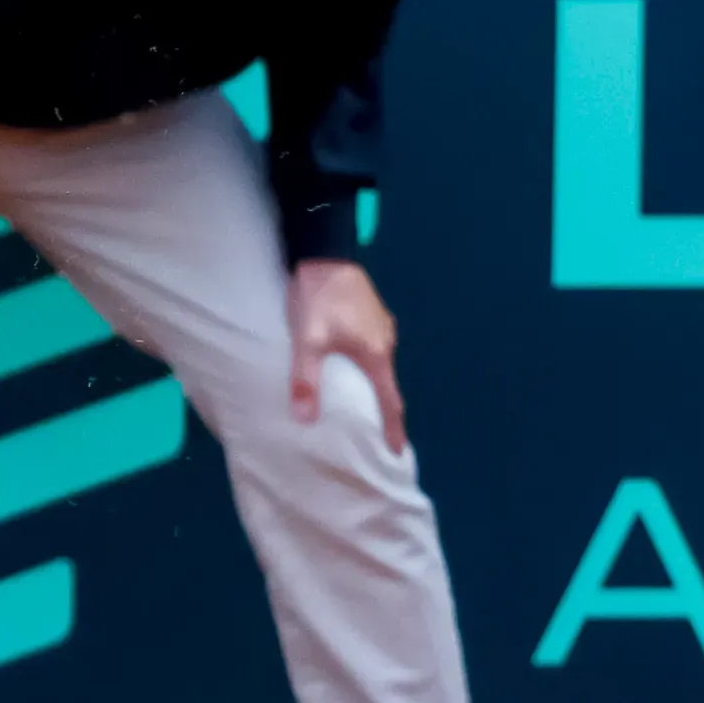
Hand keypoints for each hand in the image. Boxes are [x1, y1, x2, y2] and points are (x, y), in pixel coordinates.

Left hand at [289, 258, 405, 453]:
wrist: (323, 251)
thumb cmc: (317, 297)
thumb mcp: (307, 339)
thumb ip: (306, 378)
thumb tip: (305, 419)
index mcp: (376, 353)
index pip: (390, 400)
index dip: (393, 427)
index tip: (397, 451)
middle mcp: (386, 342)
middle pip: (387, 384)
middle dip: (384, 410)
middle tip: (377, 434)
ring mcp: (381, 326)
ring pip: (379, 366)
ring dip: (373, 386)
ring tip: (362, 407)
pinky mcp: (371, 315)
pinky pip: (372, 350)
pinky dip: (365, 366)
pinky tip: (351, 370)